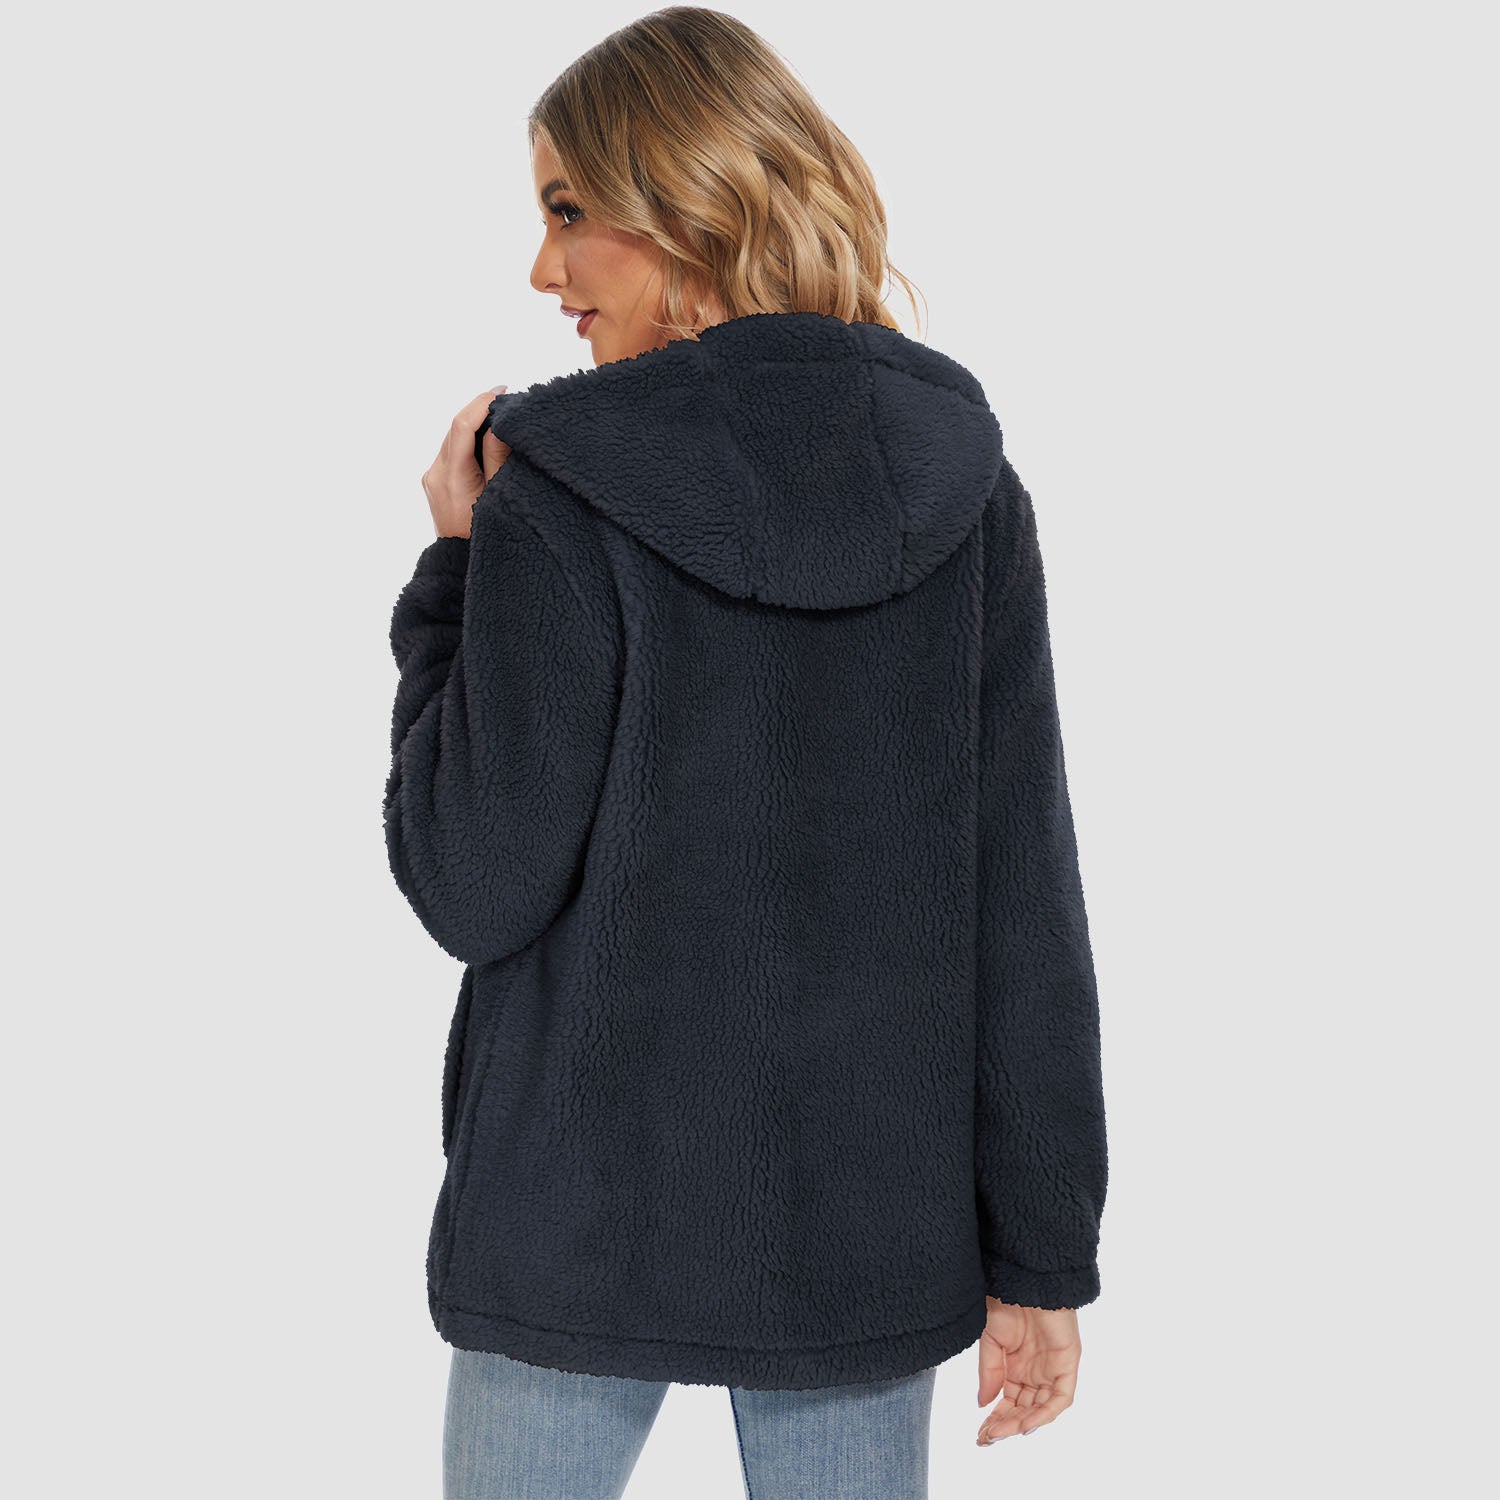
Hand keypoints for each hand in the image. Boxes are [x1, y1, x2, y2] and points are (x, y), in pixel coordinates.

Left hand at [421, 385, 510, 539]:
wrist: (460, 563)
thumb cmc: (485, 535)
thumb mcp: (499, 495)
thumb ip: (498, 458)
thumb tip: (499, 423)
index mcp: (451, 477)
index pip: (461, 425)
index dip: (481, 403)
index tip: (502, 392)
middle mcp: (435, 473)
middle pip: (456, 428)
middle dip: (481, 411)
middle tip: (508, 404)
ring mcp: (432, 477)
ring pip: (454, 438)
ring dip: (476, 425)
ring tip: (502, 421)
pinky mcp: (435, 481)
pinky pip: (452, 451)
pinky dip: (469, 441)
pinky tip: (488, 441)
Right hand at [976, 1299, 1080, 1445]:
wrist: (1024, 1280)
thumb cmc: (1007, 1302)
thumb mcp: (991, 1341)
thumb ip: (989, 1373)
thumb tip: (983, 1404)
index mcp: (1017, 1367)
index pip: (1008, 1403)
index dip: (995, 1420)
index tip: (980, 1435)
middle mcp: (1036, 1373)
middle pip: (1023, 1410)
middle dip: (1005, 1426)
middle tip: (987, 1438)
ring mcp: (1052, 1370)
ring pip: (1041, 1409)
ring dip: (1021, 1423)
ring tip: (1001, 1432)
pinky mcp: (1067, 1365)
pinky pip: (1060, 1398)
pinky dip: (1045, 1413)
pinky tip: (1027, 1423)